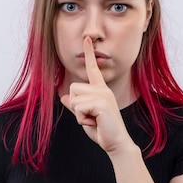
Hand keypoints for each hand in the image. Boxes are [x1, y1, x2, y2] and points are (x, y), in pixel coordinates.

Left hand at [60, 36, 134, 154]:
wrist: (117, 143)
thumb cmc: (103, 131)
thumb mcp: (85, 117)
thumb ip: (76, 106)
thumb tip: (65, 97)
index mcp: (100, 90)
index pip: (93, 69)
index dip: (89, 53)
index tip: (87, 39)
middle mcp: (102, 89)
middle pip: (73, 88)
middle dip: (76, 106)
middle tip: (91, 117)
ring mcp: (103, 95)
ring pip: (75, 98)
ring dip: (79, 114)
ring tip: (93, 120)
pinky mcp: (101, 103)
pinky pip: (78, 108)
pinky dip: (82, 119)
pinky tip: (95, 123)